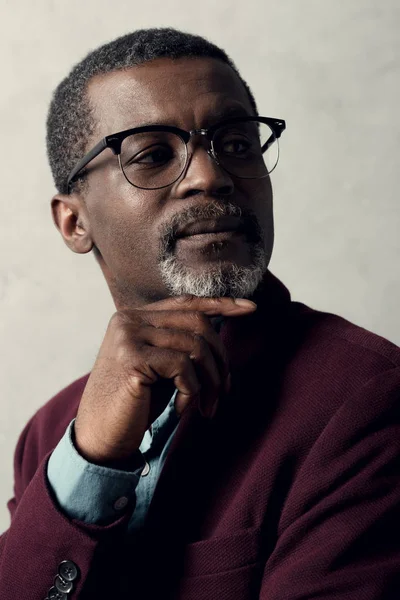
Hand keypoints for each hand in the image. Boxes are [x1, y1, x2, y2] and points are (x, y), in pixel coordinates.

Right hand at [74, 296, 255, 467]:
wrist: (100, 437)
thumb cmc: (136, 404)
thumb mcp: (162, 367)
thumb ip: (181, 345)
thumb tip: (221, 333)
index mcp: (135, 317)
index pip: (186, 303)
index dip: (220, 303)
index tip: (250, 308)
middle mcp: (129, 320)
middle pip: (197, 323)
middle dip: (220, 359)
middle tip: (224, 391)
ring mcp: (128, 336)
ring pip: (195, 346)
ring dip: (211, 381)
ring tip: (207, 407)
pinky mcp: (132, 359)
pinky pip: (183, 367)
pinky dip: (192, 391)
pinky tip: (182, 410)